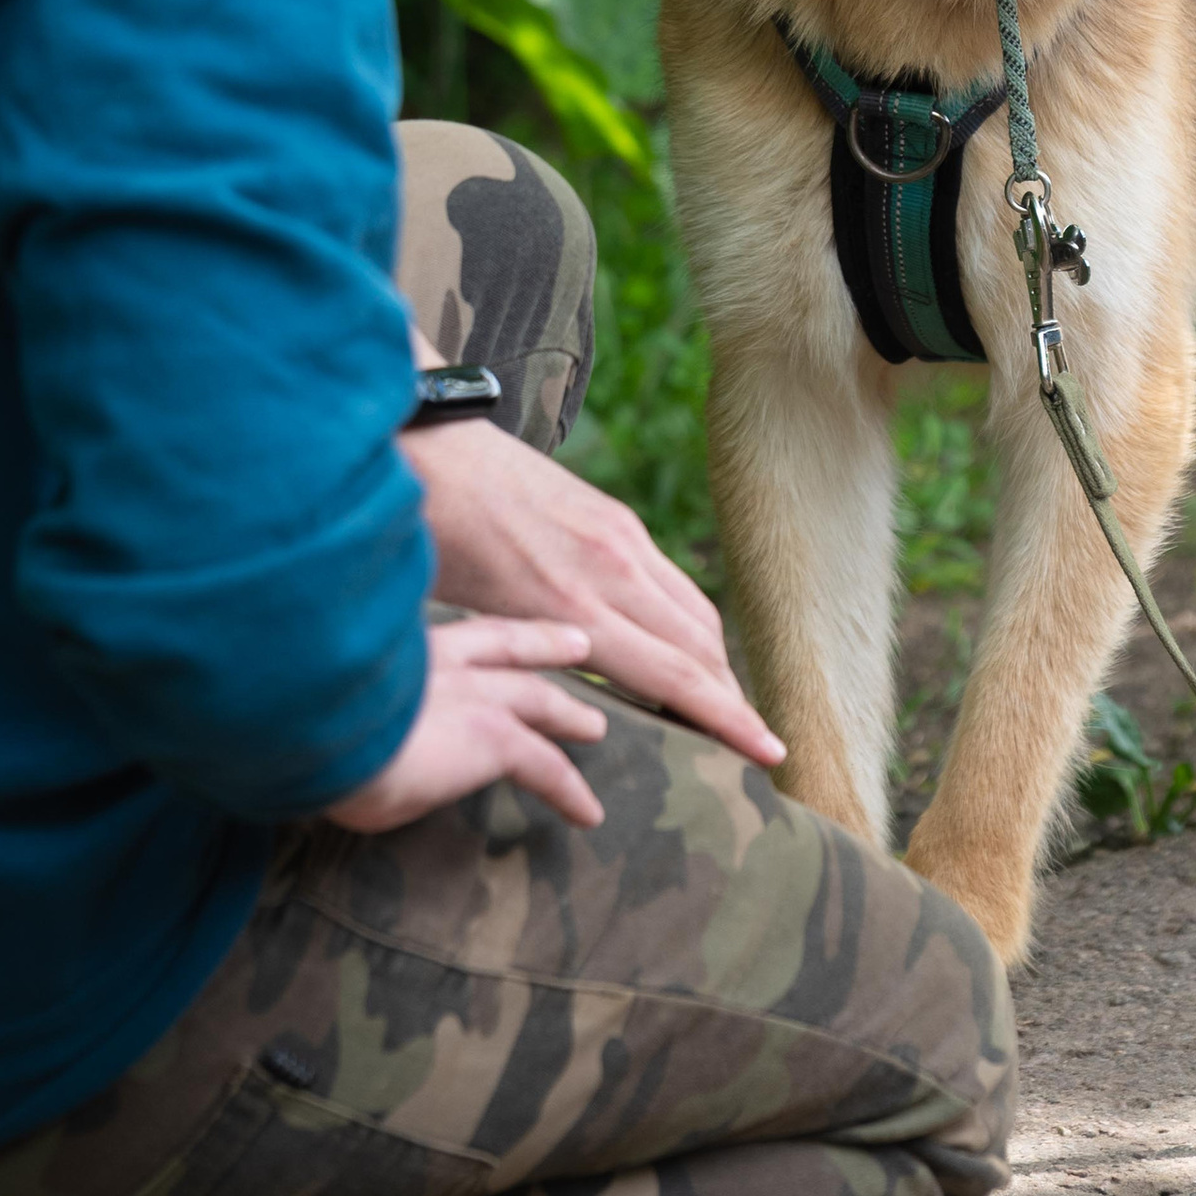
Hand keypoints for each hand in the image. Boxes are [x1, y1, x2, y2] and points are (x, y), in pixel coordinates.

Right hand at [323, 616, 605, 832]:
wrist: (311, 729)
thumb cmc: (292, 722)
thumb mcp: (317, 699)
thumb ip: (342, 706)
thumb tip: (323, 730)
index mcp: (396, 645)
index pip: (450, 630)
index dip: (481, 632)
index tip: (499, 631)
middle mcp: (440, 660)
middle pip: (507, 644)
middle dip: (543, 644)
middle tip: (576, 644)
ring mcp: (472, 693)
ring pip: (537, 700)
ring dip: (568, 712)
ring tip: (594, 726)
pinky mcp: (494, 737)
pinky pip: (545, 768)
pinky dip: (569, 790)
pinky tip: (588, 815)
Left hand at [402, 417, 782, 772]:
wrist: (425, 443)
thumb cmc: (425, 542)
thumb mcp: (459, 622)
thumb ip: (512, 666)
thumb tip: (525, 717)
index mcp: (570, 607)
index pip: (676, 677)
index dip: (729, 721)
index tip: (771, 752)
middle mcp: (611, 570)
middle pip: (702, 649)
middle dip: (735, 703)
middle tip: (757, 748)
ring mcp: (620, 537)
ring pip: (697, 613)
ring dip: (716, 665)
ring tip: (725, 710)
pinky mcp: (616, 517)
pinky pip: (673, 582)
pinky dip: (690, 625)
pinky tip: (683, 650)